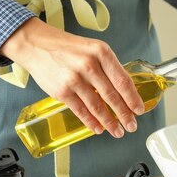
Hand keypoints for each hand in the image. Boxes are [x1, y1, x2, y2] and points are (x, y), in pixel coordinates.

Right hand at [0, 17, 143, 137]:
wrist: (37, 45)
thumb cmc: (68, 48)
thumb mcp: (93, 49)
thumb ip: (109, 67)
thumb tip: (125, 91)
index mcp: (102, 53)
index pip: (123, 80)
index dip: (133, 98)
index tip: (139, 110)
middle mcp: (89, 65)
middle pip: (112, 96)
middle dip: (124, 114)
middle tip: (132, 126)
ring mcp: (75, 79)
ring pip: (97, 106)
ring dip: (109, 122)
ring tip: (117, 131)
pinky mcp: (62, 91)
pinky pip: (81, 111)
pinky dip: (91, 122)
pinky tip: (99, 128)